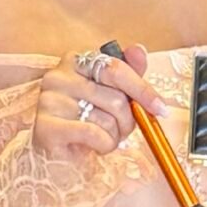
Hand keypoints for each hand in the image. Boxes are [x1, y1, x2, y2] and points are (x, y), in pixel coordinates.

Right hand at [32, 43, 170, 159]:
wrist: (58, 156)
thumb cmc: (87, 122)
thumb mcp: (111, 95)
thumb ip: (126, 73)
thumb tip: (139, 50)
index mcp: (75, 61)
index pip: (116, 69)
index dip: (142, 90)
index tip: (160, 108)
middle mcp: (58, 76)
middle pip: (115, 98)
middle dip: (127, 120)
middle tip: (122, 131)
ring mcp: (50, 100)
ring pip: (106, 119)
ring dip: (114, 136)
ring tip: (103, 139)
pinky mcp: (46, 126)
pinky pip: (93, 134)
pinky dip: (103, 145)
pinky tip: (95, 147)